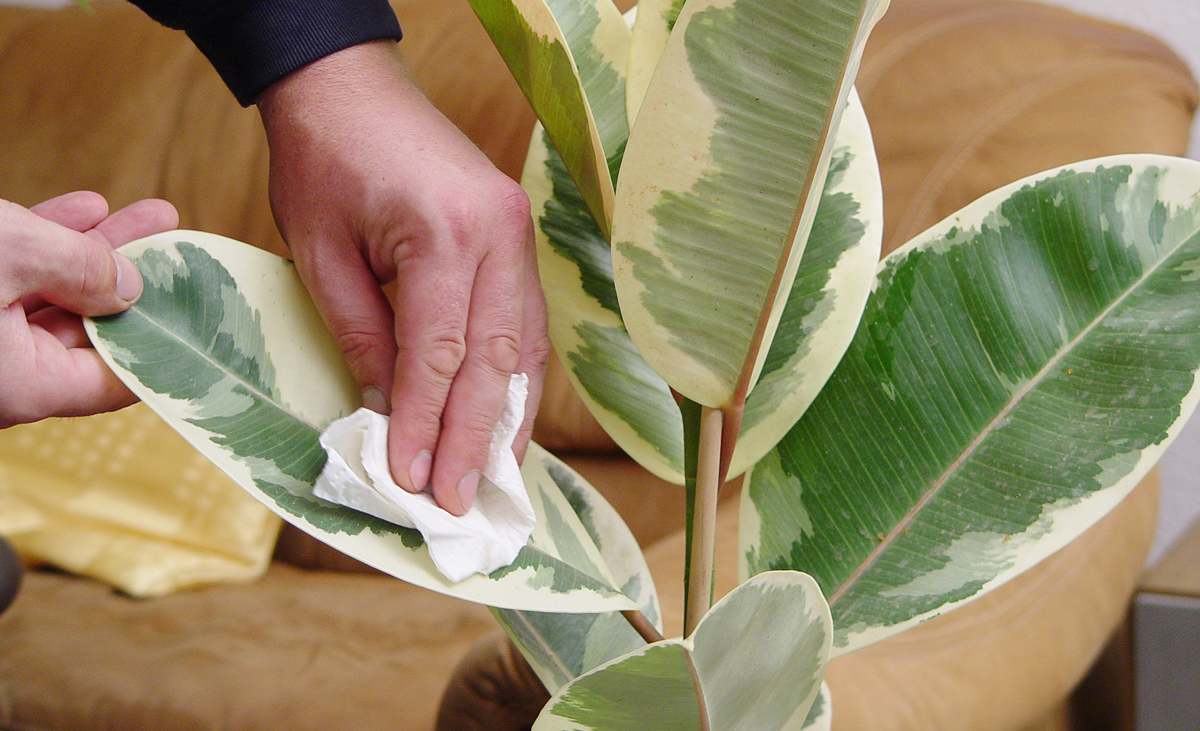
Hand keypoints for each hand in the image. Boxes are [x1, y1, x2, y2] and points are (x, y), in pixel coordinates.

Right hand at [0, 191, 177, 427]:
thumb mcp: (8, 254)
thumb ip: (76, 268)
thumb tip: (129, 285)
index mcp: (24, 387)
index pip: (117, 379)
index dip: (163, 341)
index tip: (202, 312)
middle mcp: (2, 377)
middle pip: (87, 331)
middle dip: (135, 280)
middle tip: (181, 251)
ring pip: (48, 300)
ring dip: (94, 253)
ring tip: (151, 218)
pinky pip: (10, 283)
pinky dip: (43, 248)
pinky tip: (88, 208)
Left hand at [258, 42, 548, 515]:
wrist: (351, 86)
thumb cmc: (322, 159)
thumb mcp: (319, 253)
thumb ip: (362, 335)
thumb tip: (387, 412)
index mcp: (446, 233)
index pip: (440, 356)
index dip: (424, 425)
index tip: (409, 483)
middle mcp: (500, 235)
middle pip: (496, 362)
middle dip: (473, 440)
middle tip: (456, 503)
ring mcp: (519, 234)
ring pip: (525, 348)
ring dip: (508, 418)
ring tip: (493, 479)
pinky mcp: (518, 237)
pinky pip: (526, 323)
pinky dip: (515, 379)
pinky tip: (504, 420)